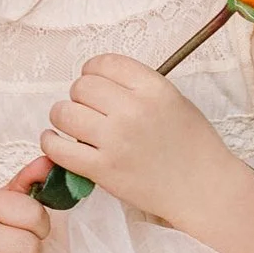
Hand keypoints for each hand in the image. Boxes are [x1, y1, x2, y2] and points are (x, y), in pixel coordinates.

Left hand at [41, 54, 227, 224]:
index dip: (92, 71)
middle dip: (79, 95)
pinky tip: (55, 140)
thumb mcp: (175, 101)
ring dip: (62, 116)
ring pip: (64, 113)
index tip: (93, 82)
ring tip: (71, 124)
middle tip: (87, 109)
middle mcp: (133, 110)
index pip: (105, 63)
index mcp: (154, 88)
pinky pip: (59, 148)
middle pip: (81, 86)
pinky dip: (51, 142)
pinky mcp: (103, 170)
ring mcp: (116, 141)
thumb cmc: (192, 146)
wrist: (203, 189)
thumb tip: (99, 80)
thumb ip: (139, 87)